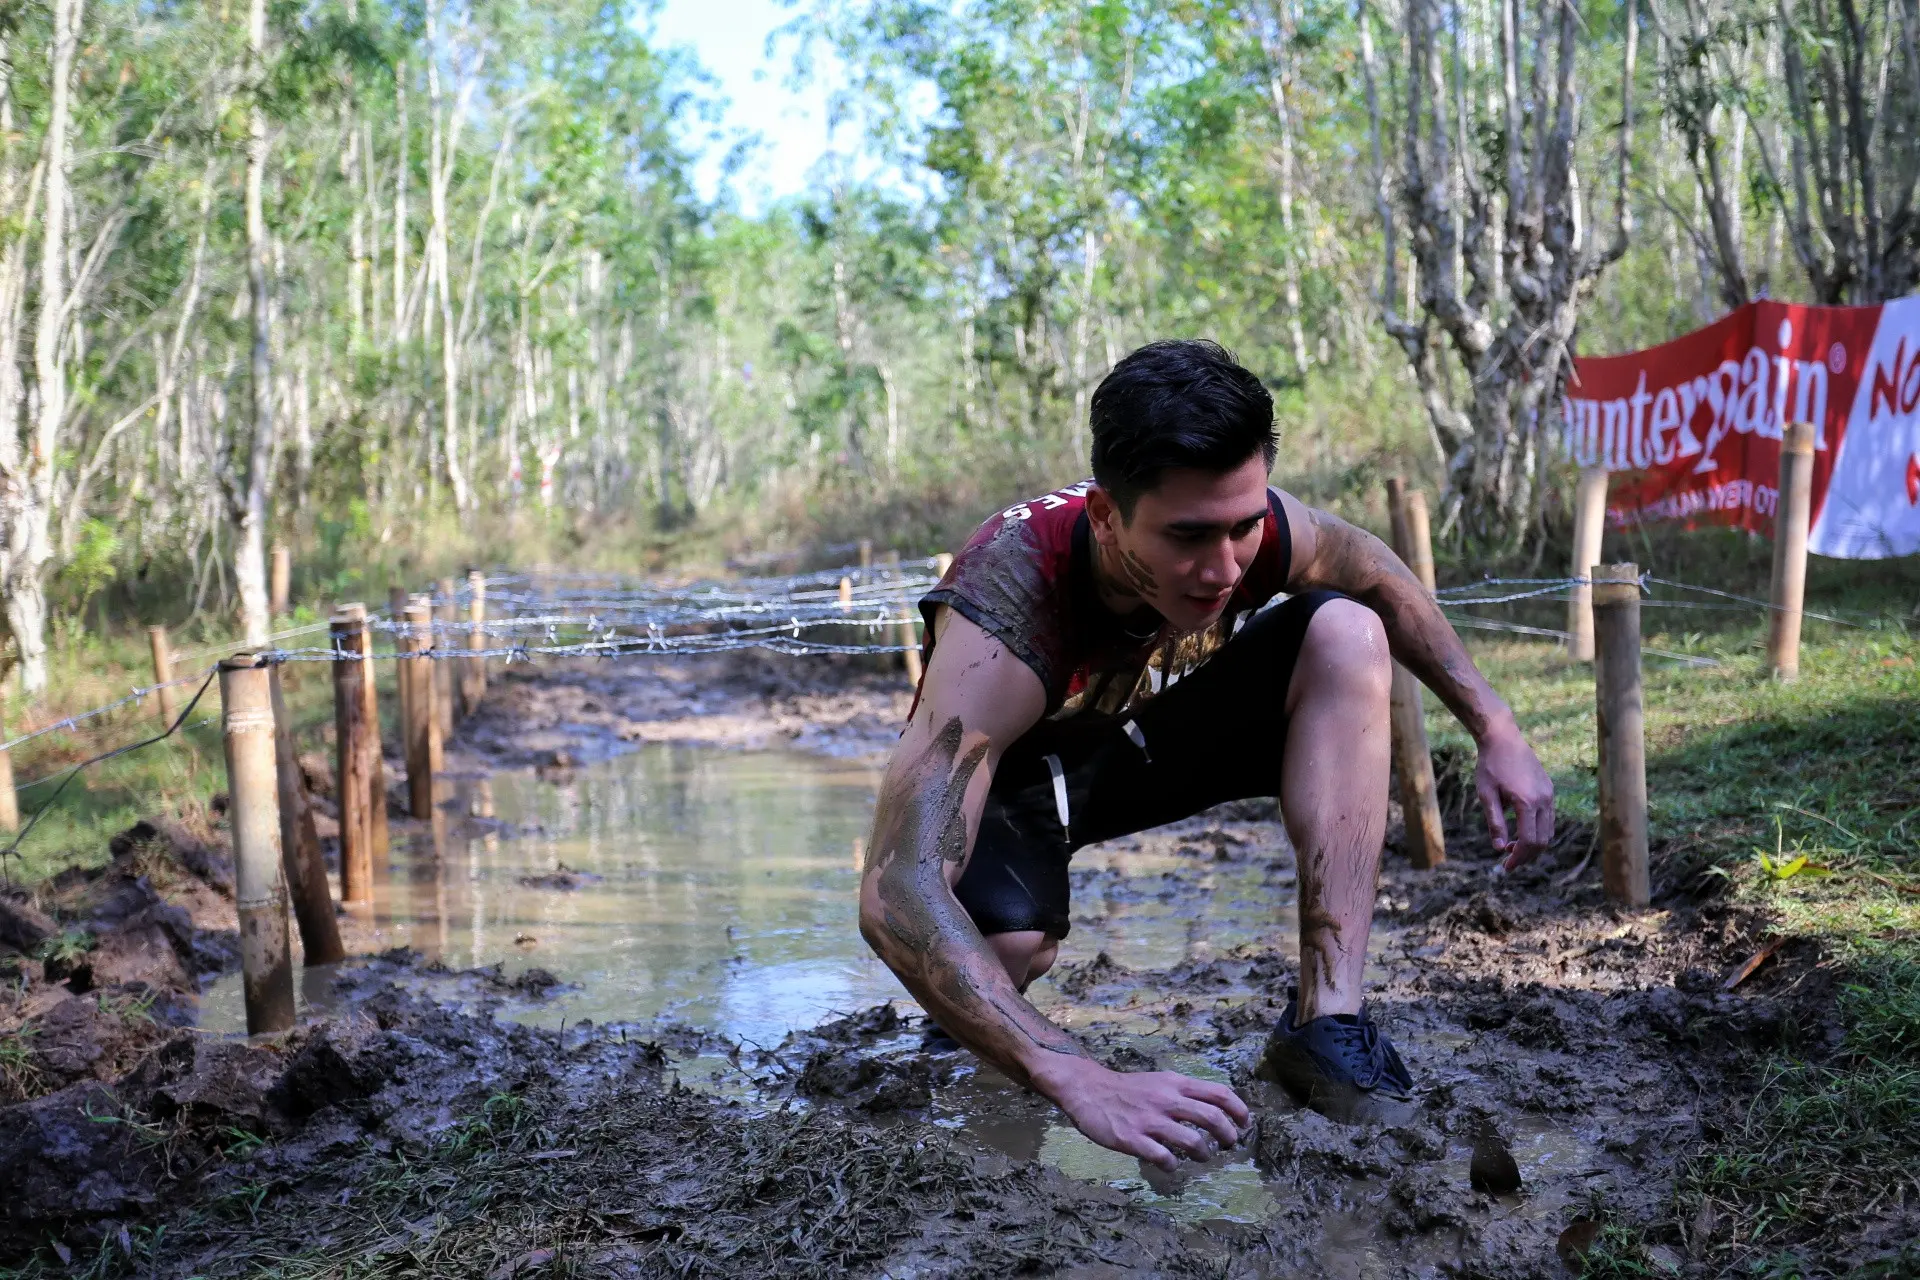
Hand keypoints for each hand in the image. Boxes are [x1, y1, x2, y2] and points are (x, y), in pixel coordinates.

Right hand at [1032, 1055, 1248, 1170]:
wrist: (1089, 1090)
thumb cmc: (1129, 1088)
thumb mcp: (1161, 1081)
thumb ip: (1185, 1093)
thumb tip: (1215, 1110)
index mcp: (1176, 1084)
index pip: (1219, 1093)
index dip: (1238, 1110)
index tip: (1244, 1124)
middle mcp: (1167, 1100)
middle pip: (1212, 1118)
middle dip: (1228, 1136)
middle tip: (1229, 1145)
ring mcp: (1150, 1121)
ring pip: (1192, 1141)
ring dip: (1203, 1153)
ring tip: (1202, 1156)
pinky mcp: (1133, 1139)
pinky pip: (1163, 1157)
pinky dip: (1173, 1165)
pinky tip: (1171, 1164)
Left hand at [1475, 725, 1554, 870]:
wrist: (1503, 738)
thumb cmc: (1490, 766)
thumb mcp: (1486, 795)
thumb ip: (1495, 822)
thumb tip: (1499, 848)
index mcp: (1527, 802)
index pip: (1529, 841)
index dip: (1518, 857)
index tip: (1505, 866)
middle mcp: (1544, 800)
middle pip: (1542, 840)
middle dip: (1526, 855)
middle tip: (1507, 861)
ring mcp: (1549, 795)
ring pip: (1548, 831)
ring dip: (1533, 845)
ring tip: (1511, 847)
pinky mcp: (1549, 790)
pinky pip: (1548, 819)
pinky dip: (1537, 831)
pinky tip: (1520, 832)